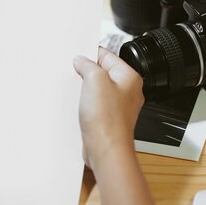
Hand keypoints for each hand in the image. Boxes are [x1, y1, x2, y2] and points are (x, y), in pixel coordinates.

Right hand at [73, 47, 143, 171]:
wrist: (106, 151)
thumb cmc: (107, 122)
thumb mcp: (94, 81)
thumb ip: (88, 65)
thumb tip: (82, 61)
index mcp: (130, 78)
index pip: (108, 56)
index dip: (90, 54)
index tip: (77, 56)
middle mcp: (127, 92)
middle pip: (102, 72)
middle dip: (86, 73)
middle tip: (75, 75)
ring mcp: (118, 106)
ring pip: (97, 89)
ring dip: (84, 89)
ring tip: (78, 93)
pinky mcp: (107, 118)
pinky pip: (95, 105)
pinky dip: (85, 103)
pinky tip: (79, 107)